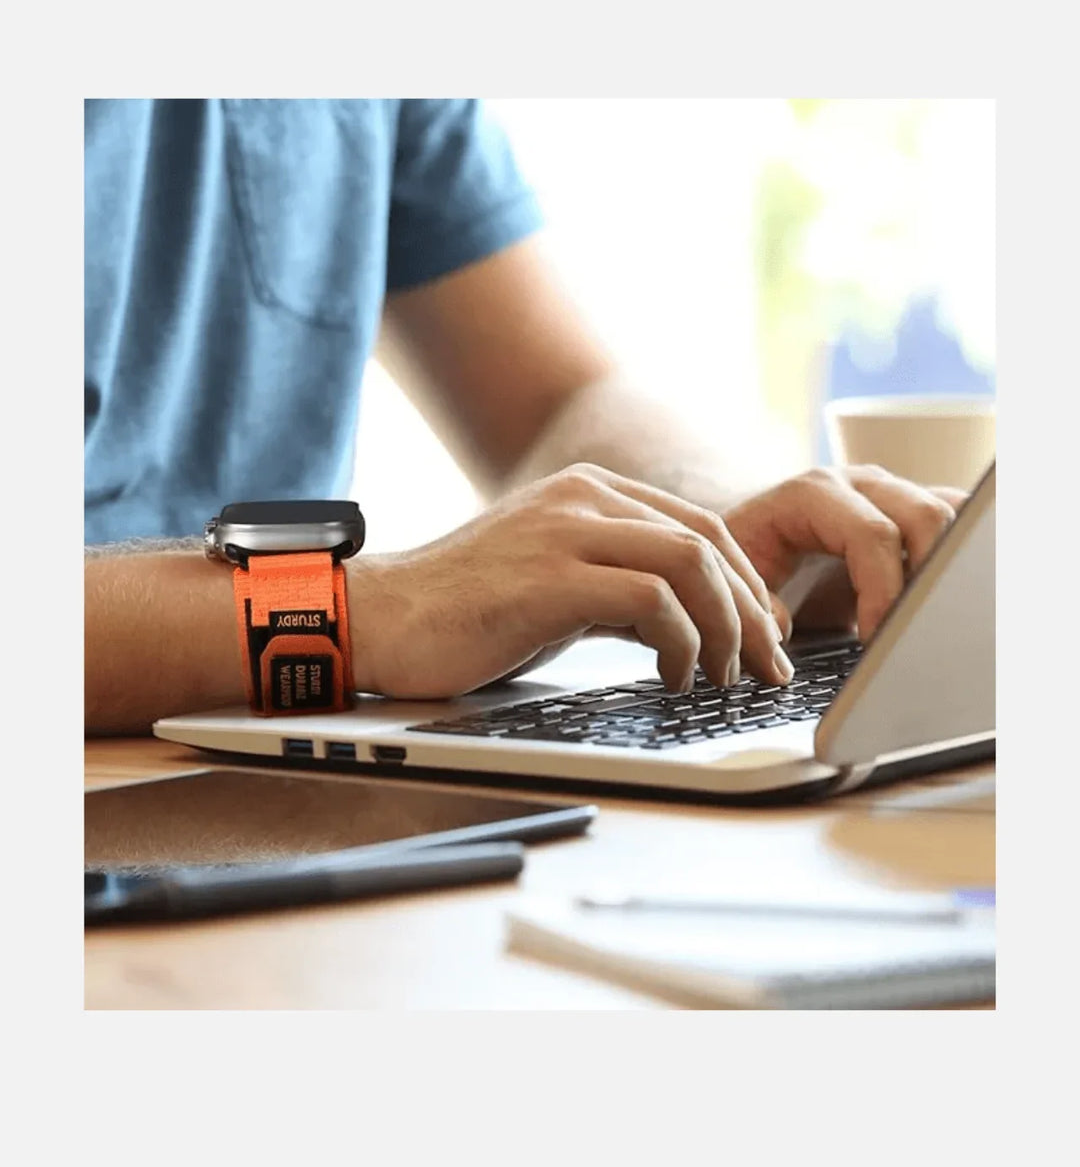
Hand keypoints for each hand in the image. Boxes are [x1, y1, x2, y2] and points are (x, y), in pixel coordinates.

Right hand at [347, 464, 793, 698]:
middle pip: (707, 541)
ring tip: (725, 677)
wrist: (382, 618)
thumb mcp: (558, 586)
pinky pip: (650, 602)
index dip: (744, 583)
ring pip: (689, 563)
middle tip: (767, 666)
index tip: (763, 635)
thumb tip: (688, 627)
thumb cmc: (465, 611)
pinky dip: (681, 643)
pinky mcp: (550, 577)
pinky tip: (674, 677)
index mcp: (589, 492)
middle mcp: (584, 498)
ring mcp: (566, 531)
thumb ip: (620, 590)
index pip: (698, 527)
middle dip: (751, 609)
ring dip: (725, 627)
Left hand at [722, 465, 966, 640]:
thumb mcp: (734, 579)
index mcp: (813, 494)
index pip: (872, 535)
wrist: (750, 533)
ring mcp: (892, 493)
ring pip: (953, 512)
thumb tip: (778, 629)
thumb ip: (753, 604)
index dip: (882, 591)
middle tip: (915, 632)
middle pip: (926, 515)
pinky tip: (959, 594)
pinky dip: (965, 554)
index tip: (875, 640)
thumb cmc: (743, 555)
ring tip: (939, 615)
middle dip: (930, 578)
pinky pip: (957, 520)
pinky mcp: (912, 513)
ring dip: (955, 564)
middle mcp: (860, 484)